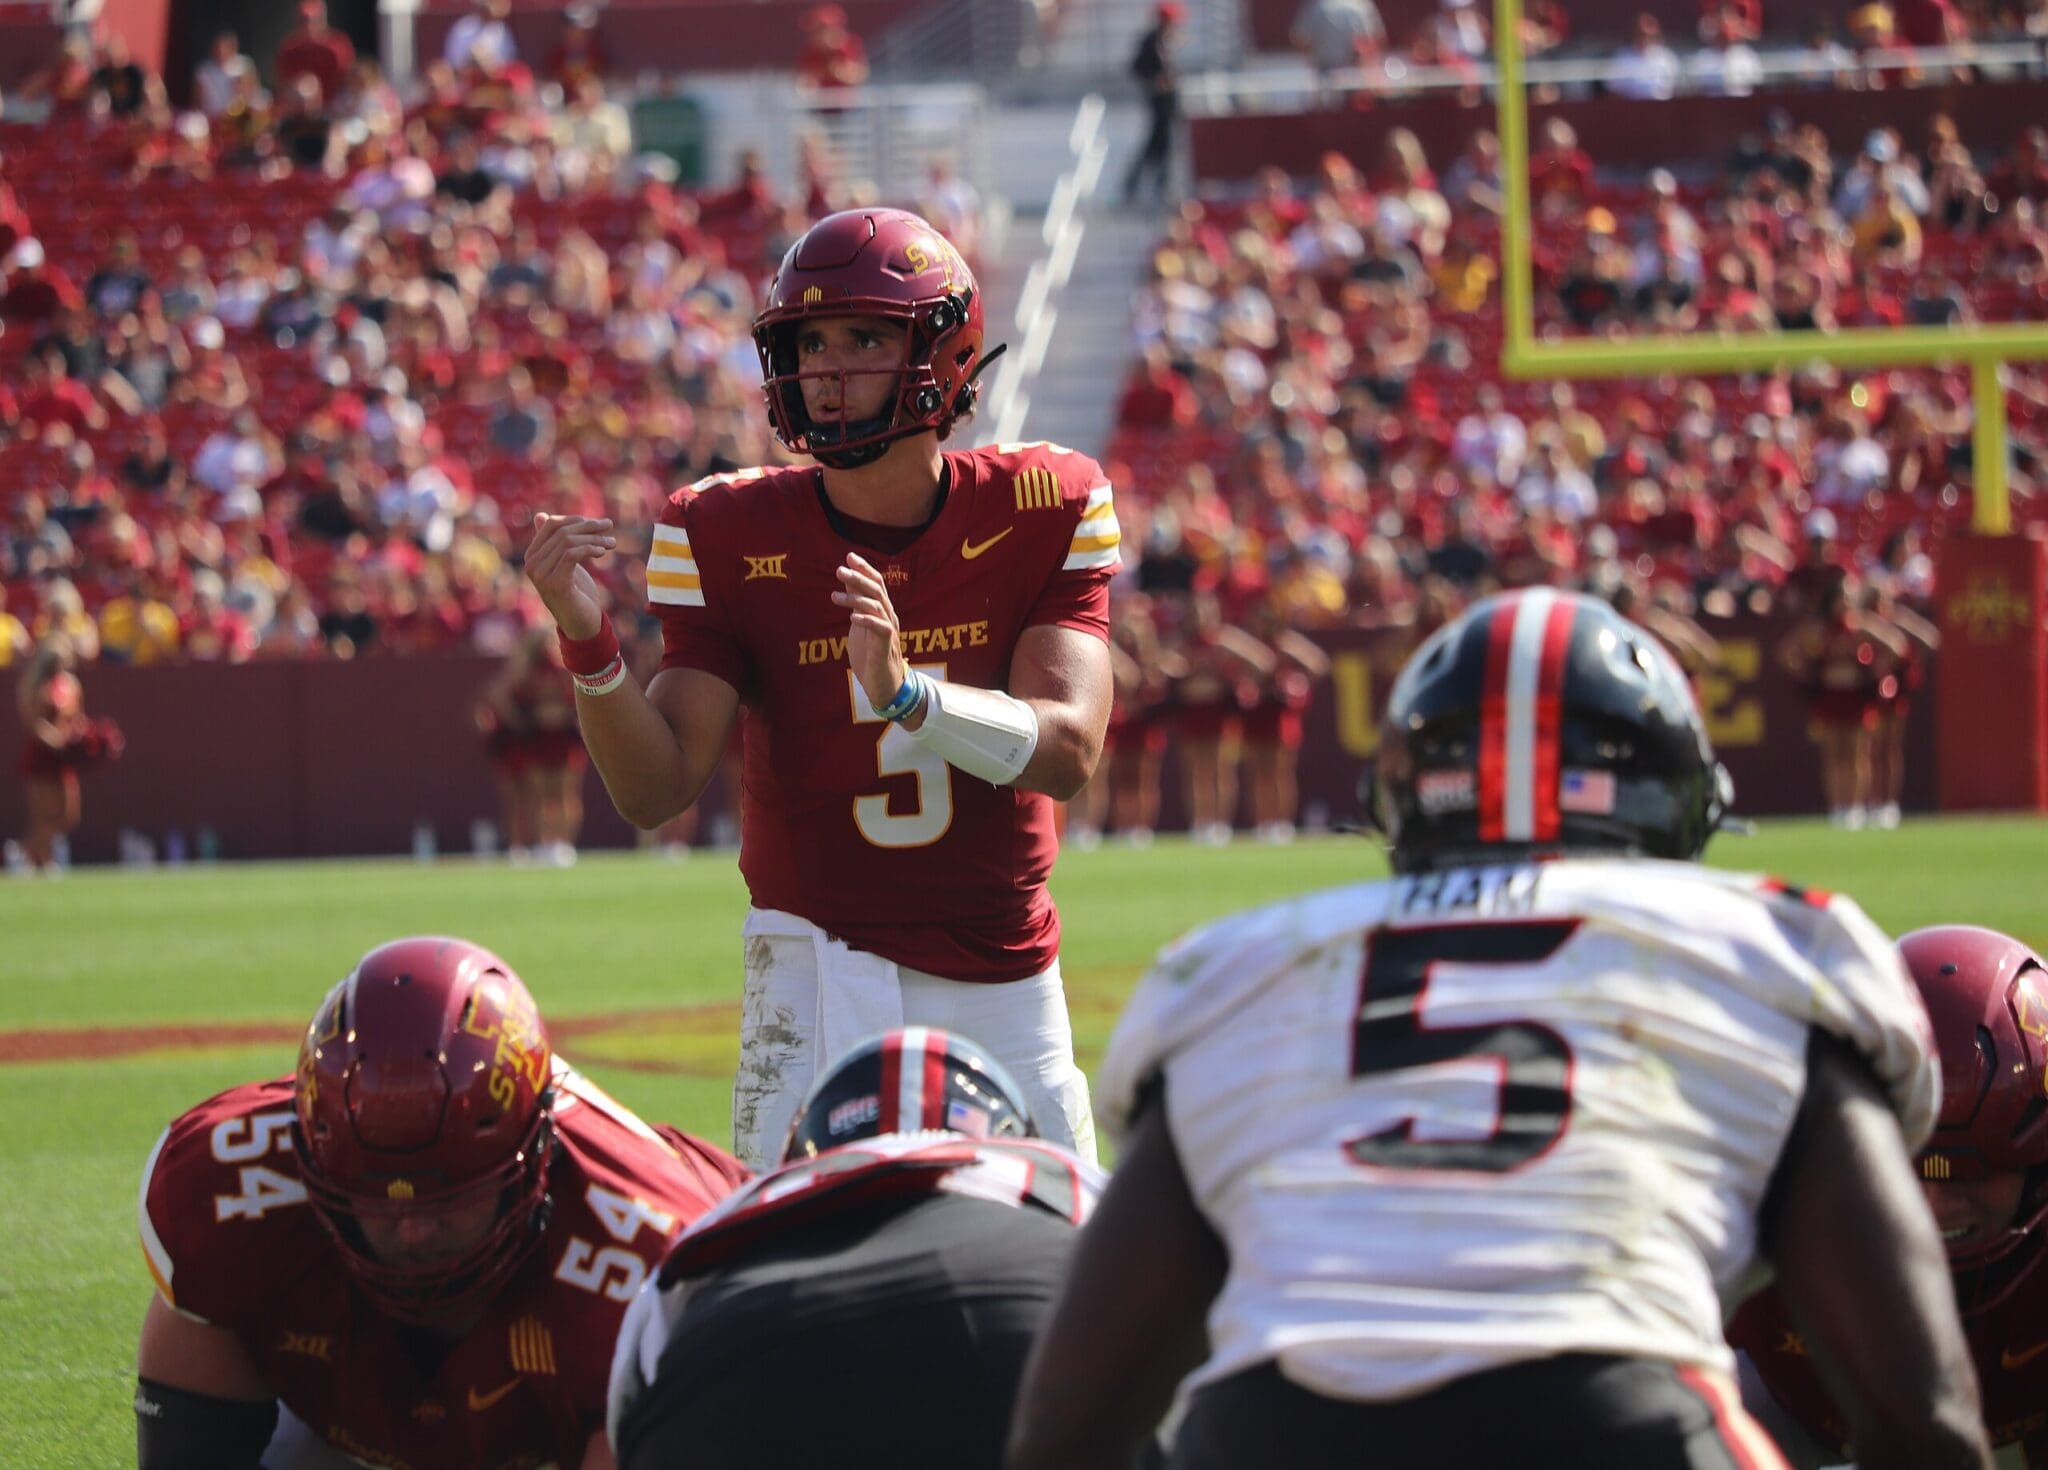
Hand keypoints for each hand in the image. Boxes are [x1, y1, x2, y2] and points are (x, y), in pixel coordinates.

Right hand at [525, 513, 614, 640]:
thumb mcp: (566, 564)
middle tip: (610, 527)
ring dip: (594, 538)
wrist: (581, 624)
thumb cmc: (576, 593)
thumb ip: (554, 543)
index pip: (552, 524)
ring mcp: (541, 574)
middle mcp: (531, 564)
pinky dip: (590, 549)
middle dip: (589, 527)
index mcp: (532, 555)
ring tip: (612, 542)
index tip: (600, 524)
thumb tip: (541, 515)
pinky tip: (603, 552)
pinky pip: (571, 554)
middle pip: (562, 531)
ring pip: (568, 541)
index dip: (577, 520)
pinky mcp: (555, 583)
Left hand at [833, 552, 907, 711]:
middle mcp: (888, 617)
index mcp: (882, 610)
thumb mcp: (860, 624)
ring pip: (876, 607)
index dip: (864, 569)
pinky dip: (867, 621)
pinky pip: (880, 629)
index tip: (849, 556)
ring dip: (855, 599)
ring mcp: (889, 631)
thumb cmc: (872, 654)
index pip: (876, 583)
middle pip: (876, 591)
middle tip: (839, 570)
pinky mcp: (886, 647)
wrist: (885, 685)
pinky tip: (853, 617)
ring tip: (834, 597)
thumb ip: (857, 603)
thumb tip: (849, 581)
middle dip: (858, 578)